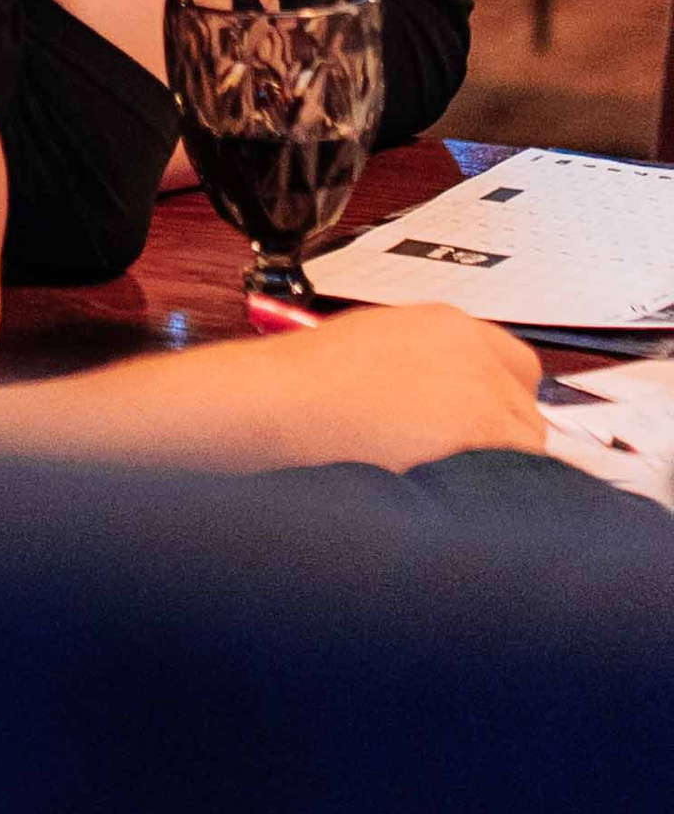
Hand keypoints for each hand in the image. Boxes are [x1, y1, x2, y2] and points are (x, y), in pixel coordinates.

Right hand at [275, 305, 543, 471]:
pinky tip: (451, 489)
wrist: (286, 398)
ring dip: (499, 460)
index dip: (500, 396)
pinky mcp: (482, 431)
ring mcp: (482, 390)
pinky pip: (514, 467)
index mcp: (447, 324)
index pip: (514, 362)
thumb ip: (424, 363)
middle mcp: (474, 351)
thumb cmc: (306, 380)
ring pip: (527, 439)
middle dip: (502, 432)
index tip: (485, 419)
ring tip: (449, 476)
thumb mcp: (372, 344)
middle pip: (525, 403)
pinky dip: (492, 485)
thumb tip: (443, 398)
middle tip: (463, 457)